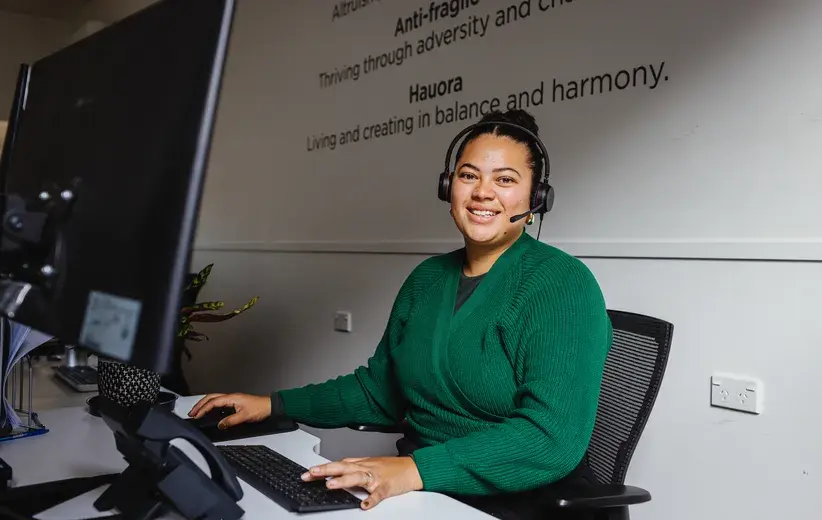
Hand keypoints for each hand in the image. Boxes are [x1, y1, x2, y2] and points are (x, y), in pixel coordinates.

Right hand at [187, 393, 270, 428]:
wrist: (269, 406)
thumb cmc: (260, 408)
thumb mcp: (245, 416)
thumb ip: (231, 421)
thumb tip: (220, 425)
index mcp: (231, 398)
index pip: (213, 402)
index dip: (203, 408)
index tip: (196, 415)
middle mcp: (231, 397)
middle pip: (211, 398)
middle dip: (200, 404)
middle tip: (192, 412)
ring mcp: (232, 399)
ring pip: (214, 399)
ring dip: (205, 405)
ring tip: (197, 412)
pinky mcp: (235, 403)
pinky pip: (220, 403)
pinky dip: (212, 406)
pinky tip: (210, 412)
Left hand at [301, 456, 422, 509]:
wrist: (412, 468)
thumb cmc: (392, 467)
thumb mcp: (370, 463)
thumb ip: (354, 466)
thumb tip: (338, 468)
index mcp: (361, 464)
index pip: (339, 464)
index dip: (323, 468)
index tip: (308, 472)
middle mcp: (366, 468)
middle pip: (344, 467)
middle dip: (326, 470)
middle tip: (311, 473)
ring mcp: (376, 478)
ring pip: (358, 477)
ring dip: (343, 481)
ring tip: (330, 485)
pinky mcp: (386, 487)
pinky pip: (378, 494)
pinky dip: (371, 499)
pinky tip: (364, 505)